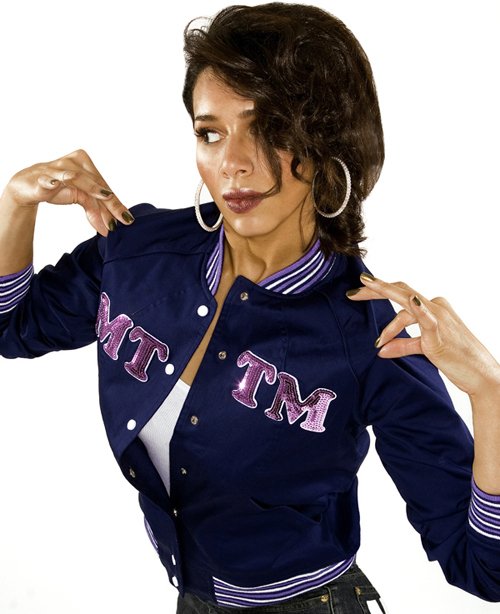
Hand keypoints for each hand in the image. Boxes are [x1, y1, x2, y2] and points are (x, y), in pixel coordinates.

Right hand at [3, 149, 133, 235]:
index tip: (126, 220)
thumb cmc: (57, 187)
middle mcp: (73, 162)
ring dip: (92, 190)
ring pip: (78, 179)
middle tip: (118, 222)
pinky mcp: (41, 177)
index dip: (115, 204)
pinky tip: (55, 184)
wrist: (27, 185)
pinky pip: (48, 180)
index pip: (104, 186)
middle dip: (108, 205)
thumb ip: (95, 210)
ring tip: (105, 197)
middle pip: (95, 184)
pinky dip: (51, 182)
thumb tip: (110, 229)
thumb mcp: (80, 198)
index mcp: (85, 162)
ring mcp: (57, 168)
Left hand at [346, 272, 499, 396]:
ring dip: (389, 326)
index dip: (379, 289)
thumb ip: (403, 345)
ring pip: (406, 305)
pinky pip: (426, 317)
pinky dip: (417, 308)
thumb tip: (381, 350)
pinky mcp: (440, 331)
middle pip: (400, 290)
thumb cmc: (456, 360)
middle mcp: (435, 306)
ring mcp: (439, 316)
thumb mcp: (424, 350)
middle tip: (351, 293)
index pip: (401, 293)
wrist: (481, 374)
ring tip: (377, 342)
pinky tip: (410, 302)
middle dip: (374, 290)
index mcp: (432, 307)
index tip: (357, 291)